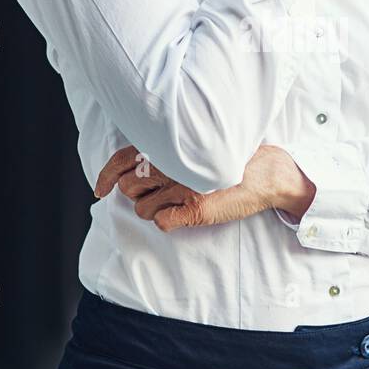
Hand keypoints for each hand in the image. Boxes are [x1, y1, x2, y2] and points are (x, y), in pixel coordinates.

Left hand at [93, 143, 315, 230]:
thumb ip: (170, 149)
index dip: (106, 176)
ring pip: (142, 209)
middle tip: (155, 194)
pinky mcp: (195, 208)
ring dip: (152, 209)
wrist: (268, 173)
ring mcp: (183, 186)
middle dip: (136, 194)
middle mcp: (173, 164)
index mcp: (170, 145)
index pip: (122, 158)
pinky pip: (161, 223)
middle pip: (128, 187)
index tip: (101, 188)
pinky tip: (183, 214)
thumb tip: (139, 165)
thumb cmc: (234, 158)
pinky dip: (167, 221)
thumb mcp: (198, 146)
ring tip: (174, 203)